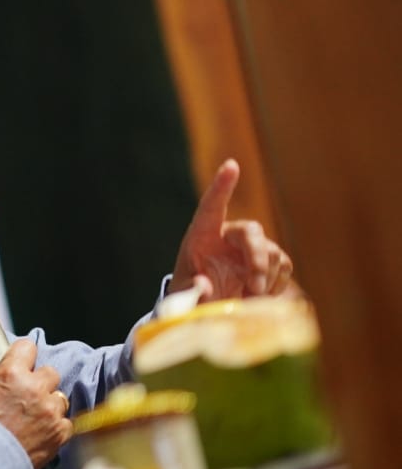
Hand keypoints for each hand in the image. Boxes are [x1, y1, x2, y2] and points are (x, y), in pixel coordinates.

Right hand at [0, 339, 71, 468]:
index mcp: (10, 374)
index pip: (27, 347)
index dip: (24, 354)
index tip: (23, 361)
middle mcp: (34, 388)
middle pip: (50, 372)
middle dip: (40, 381)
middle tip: (28, 394)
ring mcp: (50, 410)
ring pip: (60, 397)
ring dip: (50, 404)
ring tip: (35, 418)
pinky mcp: (59, 432)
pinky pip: (66, 422)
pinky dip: (56, 427)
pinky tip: (41, 433)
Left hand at [169, 159, 296, 301]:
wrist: (209, 303)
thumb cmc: (191, 292)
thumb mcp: (185, 294)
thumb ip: (192, 290)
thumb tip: (204, 285)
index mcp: (202, 234)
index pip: (212, 205)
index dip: (222, 185)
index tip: (231, 165)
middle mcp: (228, 234)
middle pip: (252, 232)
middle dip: (257, 260)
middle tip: (253, 288)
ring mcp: (251, 245)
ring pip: (272, 252)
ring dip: (264, 278)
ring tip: (247, 298)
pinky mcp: (269, 259)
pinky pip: (282, 266)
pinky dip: (274, 284)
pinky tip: (257, 295)